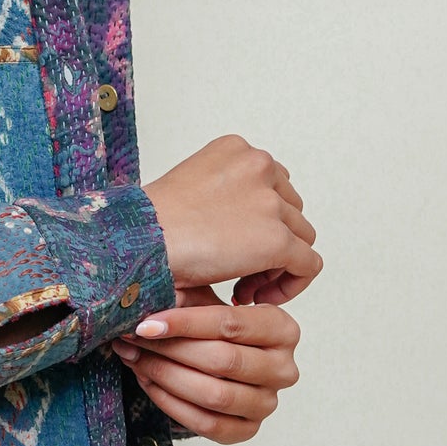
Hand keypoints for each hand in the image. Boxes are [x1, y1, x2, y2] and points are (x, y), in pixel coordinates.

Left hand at [109, 285, 299, 443]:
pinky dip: (170, 403)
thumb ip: (182, 298)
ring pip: (214, 395)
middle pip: (222, 361)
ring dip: (165, 376)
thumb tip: (144, 301)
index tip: (144, 324)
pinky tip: (147, 381)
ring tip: (134, 358)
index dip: (183, 323)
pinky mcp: (248, 430)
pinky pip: (206, 424)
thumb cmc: (210, 326)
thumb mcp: (203, 301)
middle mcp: (284, 368)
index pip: (230, 324)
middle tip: (131, 340)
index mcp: (282, 328)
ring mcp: (268, 403)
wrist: (220, 362)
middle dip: (169, 350)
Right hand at [145, 134, 320, 303]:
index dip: (258, 221)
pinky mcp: (278, 239)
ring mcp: (271, 201)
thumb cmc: (148, 225)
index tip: (236, 247)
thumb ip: (223, 195)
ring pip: (300, 238)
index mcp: (236, 148)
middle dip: (269, 243)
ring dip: (275, 265)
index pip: (270, 183)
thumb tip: (241, 226)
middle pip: (289, 210)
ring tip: (243, 287)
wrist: (139, 242)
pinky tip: (253, 297)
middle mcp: (259, 165)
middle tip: (239, 272)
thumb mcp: (189, 187)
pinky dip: (289, 286)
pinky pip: (307, 266)